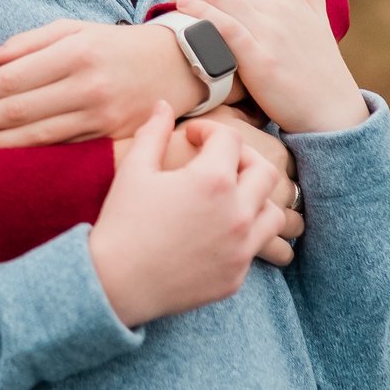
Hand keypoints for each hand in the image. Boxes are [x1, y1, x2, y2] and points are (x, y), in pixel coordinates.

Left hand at [0, 19, 201, 146]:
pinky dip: (31, 156)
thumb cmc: (117, 45)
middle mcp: (88, 87)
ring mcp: (101, 118)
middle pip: (21, 110)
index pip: (15, 78)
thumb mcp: (76, 30)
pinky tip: (6, 160)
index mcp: (76, 53)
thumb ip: (30, 42)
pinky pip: (63, 150)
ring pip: (38, 137)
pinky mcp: (111, 140)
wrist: (178, 66)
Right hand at [90, 103, 289, 328]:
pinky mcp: (237, 275)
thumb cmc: (122, 223)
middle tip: (215, 161)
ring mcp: (240, 247)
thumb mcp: (134, 170)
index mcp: (212, 180)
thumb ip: (154, 132)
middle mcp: (236, 212)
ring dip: (254, 198)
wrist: (116, 283)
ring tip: (227, 197)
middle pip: (263, 171)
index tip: (191, 137)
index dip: (208, 130)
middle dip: (241, 158)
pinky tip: (216, 231)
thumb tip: (163, 106)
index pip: (229, 138)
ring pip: (272, 212)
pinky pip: (255, 247)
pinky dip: (243, 234)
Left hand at [172, 0, 368, 135]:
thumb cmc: (321, 67)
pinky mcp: (260, 58)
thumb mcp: (319, 19)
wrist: (332, 111)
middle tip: (171, 3)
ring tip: (170, 8)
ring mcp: (270, 31)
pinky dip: (200, 13)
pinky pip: (224, 26)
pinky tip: (181, 11)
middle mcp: (279, 6)